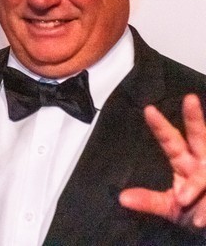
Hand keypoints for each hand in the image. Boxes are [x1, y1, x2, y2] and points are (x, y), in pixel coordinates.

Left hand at [119, 94, 205, 227]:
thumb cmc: (194, 214)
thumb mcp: (171, 209)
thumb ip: (149, 202)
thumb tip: (122, 198)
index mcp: (185, 163)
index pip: (171, 141)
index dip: (160, 127)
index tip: (148, 110)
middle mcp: (203, 162)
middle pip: (200, 136)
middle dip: (195, 119)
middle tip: (189, 99)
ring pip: (205, 174)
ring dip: (196, 186)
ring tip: (186, 203)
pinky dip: (205, 210)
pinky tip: (200, 220)